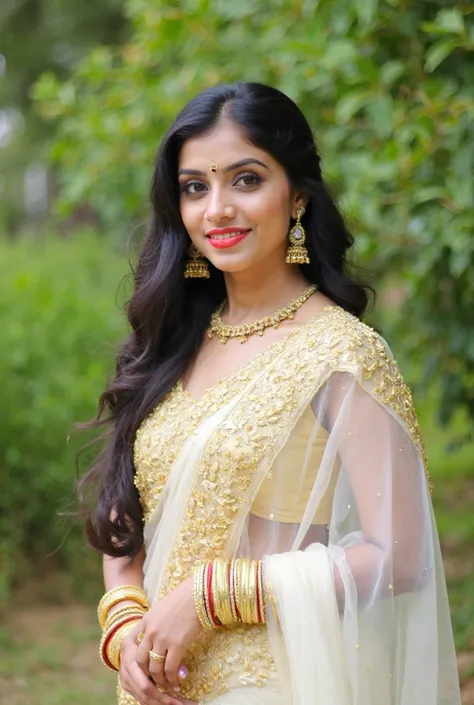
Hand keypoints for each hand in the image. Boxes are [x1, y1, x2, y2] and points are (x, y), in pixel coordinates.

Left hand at [133, 577, 201, 694]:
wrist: (197, 594)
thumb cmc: (183, 599)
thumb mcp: (162, 609)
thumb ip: (155, 623)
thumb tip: (156, 638)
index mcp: (145, 621)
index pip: (134, 647)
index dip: (138, 660)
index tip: (144, 669)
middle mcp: (150, 631)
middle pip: (141, 660)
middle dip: (146, 674)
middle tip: (153, 681)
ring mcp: (162, 639)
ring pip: (154, 668)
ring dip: (160, 680)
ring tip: (166, 686)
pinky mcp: (177, 644)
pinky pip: (170, 668)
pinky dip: (172, 679)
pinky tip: (177, 683)